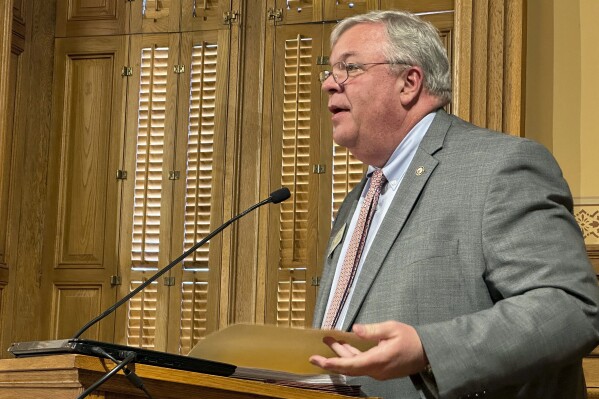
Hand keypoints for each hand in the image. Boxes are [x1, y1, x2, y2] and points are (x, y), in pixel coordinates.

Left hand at [309, 321, 427, 379]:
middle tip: (316, 352)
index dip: (332, 363)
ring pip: (355, 365)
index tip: (318, 360)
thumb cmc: (411, 339)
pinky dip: (352, 356)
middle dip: (332, 358)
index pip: (350, 365)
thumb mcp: (392, 329)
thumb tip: (355, 329)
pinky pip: (362, 365)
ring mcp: (378, 371)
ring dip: (342, 354)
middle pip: (349, 366)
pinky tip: (346, 346)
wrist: (428, 352)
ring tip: (330, 341)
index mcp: (377, 360)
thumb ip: (372, 330)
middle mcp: (376, 370)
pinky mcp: (381, 369)